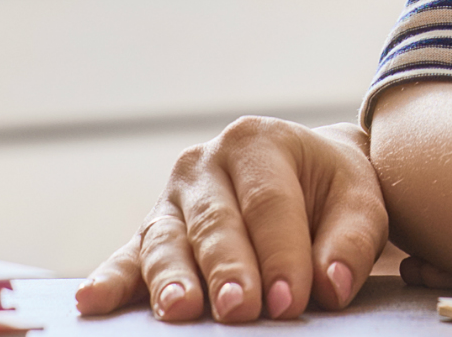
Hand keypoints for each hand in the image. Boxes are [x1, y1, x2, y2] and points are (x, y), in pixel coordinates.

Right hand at [76, 116, 387, 322]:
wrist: (304, 173)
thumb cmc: (332, 191)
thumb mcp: (360, 200)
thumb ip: (352, 241)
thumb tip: (332, 287)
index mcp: (258, 142)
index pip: (269, 203)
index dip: (281, 254)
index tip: (293, 301)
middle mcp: (204, 165)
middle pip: (215, 223)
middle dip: (228, 271)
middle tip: (240, 310)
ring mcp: (171, 200)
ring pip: (167, 242)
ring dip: (172, 279)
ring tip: (180, 310)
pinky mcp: (150, 234)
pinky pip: (128, 258)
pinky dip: (110, 281)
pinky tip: (91, 300)